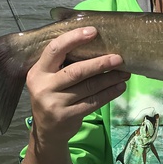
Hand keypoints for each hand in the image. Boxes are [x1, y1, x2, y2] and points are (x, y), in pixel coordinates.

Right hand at [26, 26, 129, 143]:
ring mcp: (55, 103)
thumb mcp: (49, 78)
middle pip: (76, 71)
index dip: (74, 38)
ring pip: (88, 87)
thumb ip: (62, 63)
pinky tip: (119, 87)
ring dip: (109, 79)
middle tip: (119, 58)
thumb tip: (93, 41)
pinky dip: (109, 94)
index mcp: (38, 71)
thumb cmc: (52, 95)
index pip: (54, 49)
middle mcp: (43, 86)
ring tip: (124, 73)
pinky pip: (93, 102)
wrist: (46, 131)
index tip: (93, 31)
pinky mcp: (67, 116)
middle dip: (100, 63)